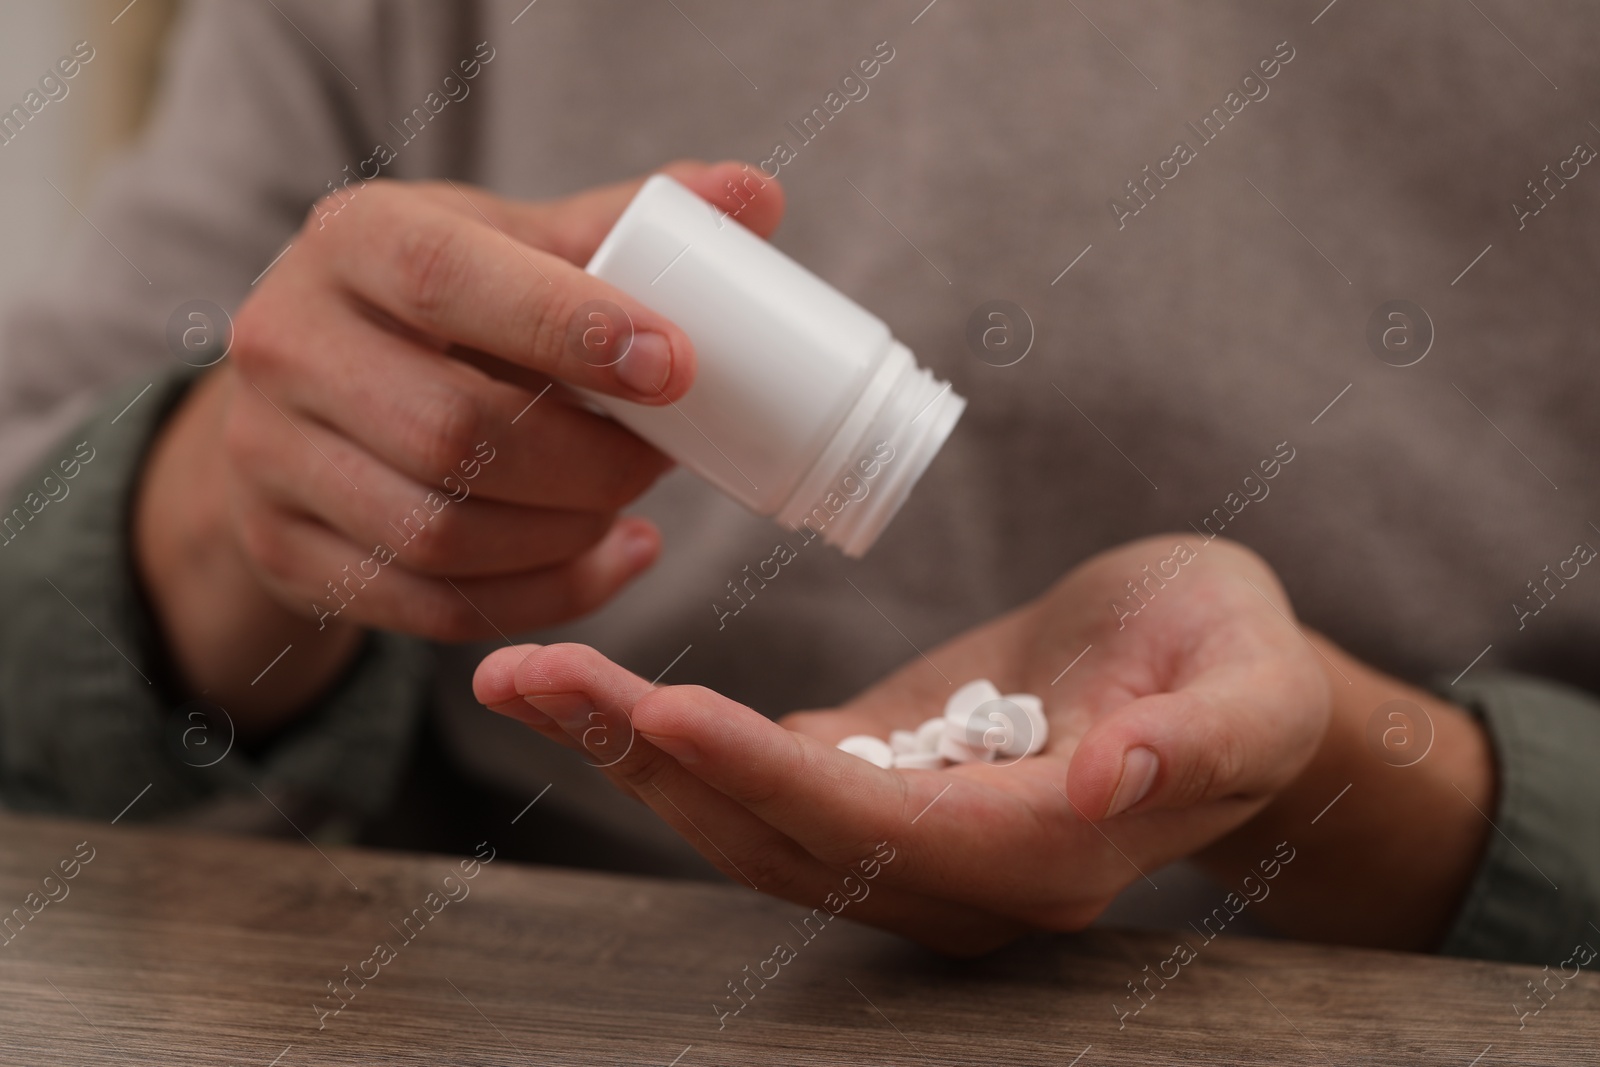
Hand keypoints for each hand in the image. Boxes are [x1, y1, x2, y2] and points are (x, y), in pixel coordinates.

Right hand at [135, 162, 784, 730]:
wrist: (309, 395)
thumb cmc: (437, 307)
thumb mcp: (506, 243)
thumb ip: (619, 226)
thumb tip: (755, 196)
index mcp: (351, 240)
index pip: (447, 279)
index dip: (570, 327)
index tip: (674, 366)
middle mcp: (286, 343)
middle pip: (454, 432)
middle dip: (588, 462)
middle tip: (659, 458)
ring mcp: (269, 458)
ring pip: (443, 534)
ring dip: (566, 534)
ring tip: (624, 505)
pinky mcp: (286, 552)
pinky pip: (433, 606)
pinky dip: (543, 595)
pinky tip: (606, 561)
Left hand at [473, 536, 1330, 952]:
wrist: (1208, 665)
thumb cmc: (1239, 665)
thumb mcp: (1251, 687)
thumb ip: (1197, 743)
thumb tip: (1111, 785)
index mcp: (1037, 857)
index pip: (876, 828)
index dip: (767, 777)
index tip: (664, 712)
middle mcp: (953, 872)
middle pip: (775, 833)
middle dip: (649, 759)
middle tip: (531, 678)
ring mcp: (904, 838)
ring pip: (743, 816)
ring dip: (631, 752)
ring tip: (529, 678)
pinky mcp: (877, 784)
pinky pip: (757, 780)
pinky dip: (672, 738)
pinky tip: (594, 696)